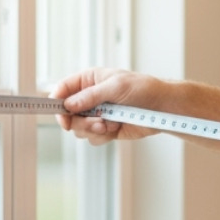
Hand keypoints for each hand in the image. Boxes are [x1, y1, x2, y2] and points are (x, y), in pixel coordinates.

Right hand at [49, 68, 165, 145]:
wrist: (162, 108)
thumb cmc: (143, 89)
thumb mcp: (116, 87)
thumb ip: (90, 96)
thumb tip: (69, 105)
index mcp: (88, 80)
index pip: (62, 90)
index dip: (57, 103)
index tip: (63, 117)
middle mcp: (89, 98)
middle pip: (67, 114)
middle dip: (79, 122)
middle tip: (96, 122)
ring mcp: (96, 114)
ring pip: (78, 129)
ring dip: (92, 129)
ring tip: (109, 123)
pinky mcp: (105, 129)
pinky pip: (92, 138)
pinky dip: (102, 136)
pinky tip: (115, 127)